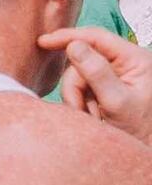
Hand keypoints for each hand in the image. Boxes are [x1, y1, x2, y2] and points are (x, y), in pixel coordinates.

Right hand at [48, 27, 151, 142]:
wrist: (145, 147)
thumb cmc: (141, 129)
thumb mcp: (117, 101)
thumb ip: (96, 72)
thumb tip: (74, 45)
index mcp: (135, 59)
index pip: (97, 37)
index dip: (68, 37)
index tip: (44, 42)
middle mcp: (126, 62)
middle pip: (82, 61)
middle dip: (76, 87)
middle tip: (81, 110)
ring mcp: (115, 74)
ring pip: (78, 76)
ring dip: (78, 98)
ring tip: (92, 117)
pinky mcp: (106, 85)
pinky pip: (81, 86)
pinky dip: (81, 102)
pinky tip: (93, 114)